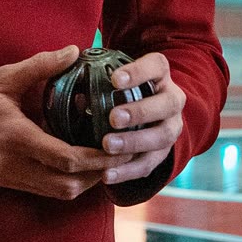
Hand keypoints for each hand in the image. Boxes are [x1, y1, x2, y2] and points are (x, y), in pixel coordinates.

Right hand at [0, 46, 113, 200]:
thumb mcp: (3, 77)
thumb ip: (40, 66)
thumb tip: (73, 51)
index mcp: (14, 136)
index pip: (65, 159)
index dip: (96, 158)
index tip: (117, 148)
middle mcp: (12, 163)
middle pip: (67, 185)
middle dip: (98, 175)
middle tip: (119, 156)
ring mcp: (9, 176)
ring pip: (58, 193)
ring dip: (84, 182)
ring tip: (104, 161)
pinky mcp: (6, 180)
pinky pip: (45, 189)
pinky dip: (67, 180)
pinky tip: (79, 162)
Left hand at [98, 51, 186, 183]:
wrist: (142, 114)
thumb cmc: (118, 88)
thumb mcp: (111, 78)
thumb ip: (94, 78)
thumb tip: (70, 82)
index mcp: (159, 74)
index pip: (156, 66)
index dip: (138, 72)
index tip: (114, 79)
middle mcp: (172, 100)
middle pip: (167, 104)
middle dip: (140, 112)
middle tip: (113, 118)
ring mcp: (171, 127)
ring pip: (162, 137)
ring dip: (135, 142)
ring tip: (108, 146)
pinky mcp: (162, 153)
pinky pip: (149, 164)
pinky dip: (128, 171)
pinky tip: (107, 174)